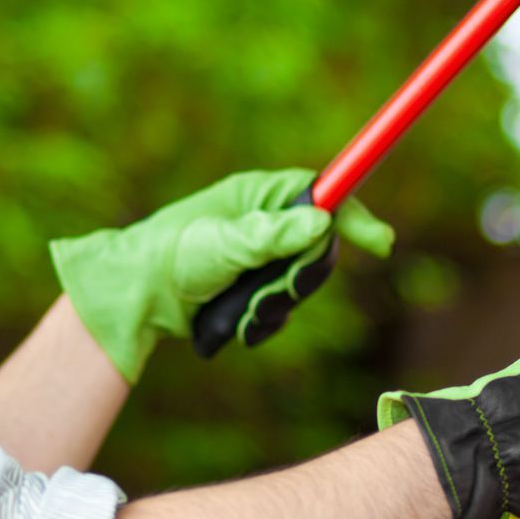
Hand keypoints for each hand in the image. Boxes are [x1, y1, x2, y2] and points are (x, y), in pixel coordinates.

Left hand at [50, 168, 393, 383]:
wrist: (139, 296)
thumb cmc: (174, 254)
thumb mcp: (224, 243)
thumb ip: (272, 235)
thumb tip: (321, 219)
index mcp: (259, 196)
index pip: (323, 195)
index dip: (354, 217)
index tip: (381, 244)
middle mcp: (264, 223)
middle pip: (318, 248)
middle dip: (298, 278)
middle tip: (271, 290)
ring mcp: (259, 259)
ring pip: (299, 285)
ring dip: (273, 304)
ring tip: (240, 309)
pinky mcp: (251, 291)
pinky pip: (281, 310)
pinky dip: (262, 322)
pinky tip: (236, 323)